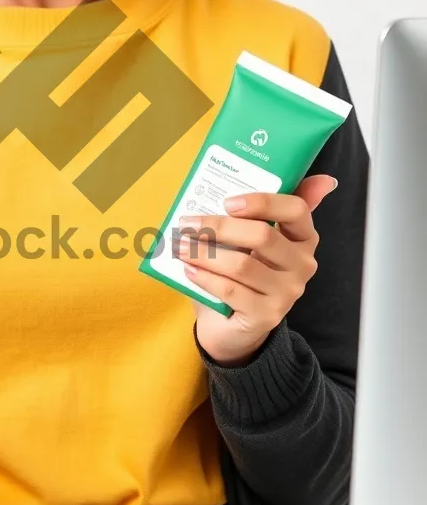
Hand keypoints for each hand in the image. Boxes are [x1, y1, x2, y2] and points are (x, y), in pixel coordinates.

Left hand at [174, 174, 337, 365]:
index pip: (296, 210)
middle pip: (262, 235)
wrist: (231, 326)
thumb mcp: (252, 238)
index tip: (227, 201)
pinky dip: (204, 277)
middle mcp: (303, 264)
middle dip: (218, 226)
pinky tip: (187, 268)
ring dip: (203, 252)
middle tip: (186, 223)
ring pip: (242, 264)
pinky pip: (231, 290)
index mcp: (304, 237)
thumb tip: (326, 179)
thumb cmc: (240, 272)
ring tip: (178, 245)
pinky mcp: (267, 316)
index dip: (262, 202)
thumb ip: (270, 208)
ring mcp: (287, 293)